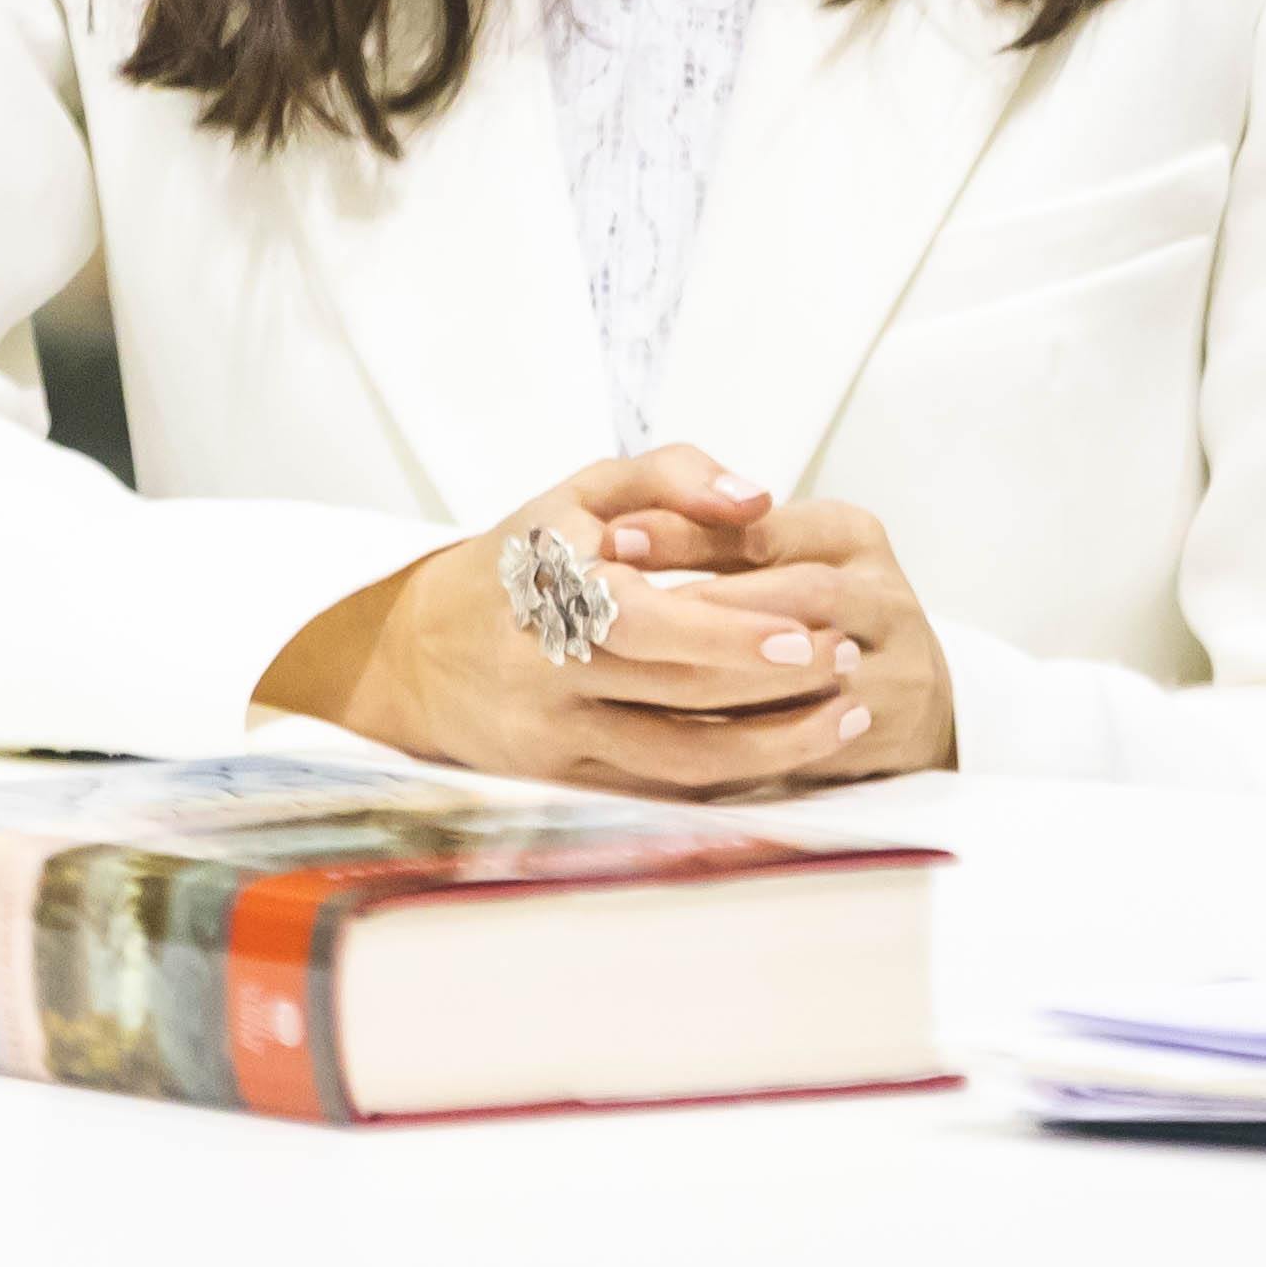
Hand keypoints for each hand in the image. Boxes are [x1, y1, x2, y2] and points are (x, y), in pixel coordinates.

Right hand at [253, 446, 955, 799]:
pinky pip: (658, 792)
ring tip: (848, 718)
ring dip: (773, 748)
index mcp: (553, 596)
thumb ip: (672, 475)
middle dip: (776, 689)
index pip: (653, 625)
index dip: (735, 637)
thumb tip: (757, 495)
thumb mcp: (580, 491)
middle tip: (850, 663)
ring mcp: (553, 740)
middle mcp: (547, 676)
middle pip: (679, 697)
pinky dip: (730, 782)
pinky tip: (793, 758)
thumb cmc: (517, 559)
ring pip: (678, 760)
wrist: (415, 652)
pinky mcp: (560, 784)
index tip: (812, 635)